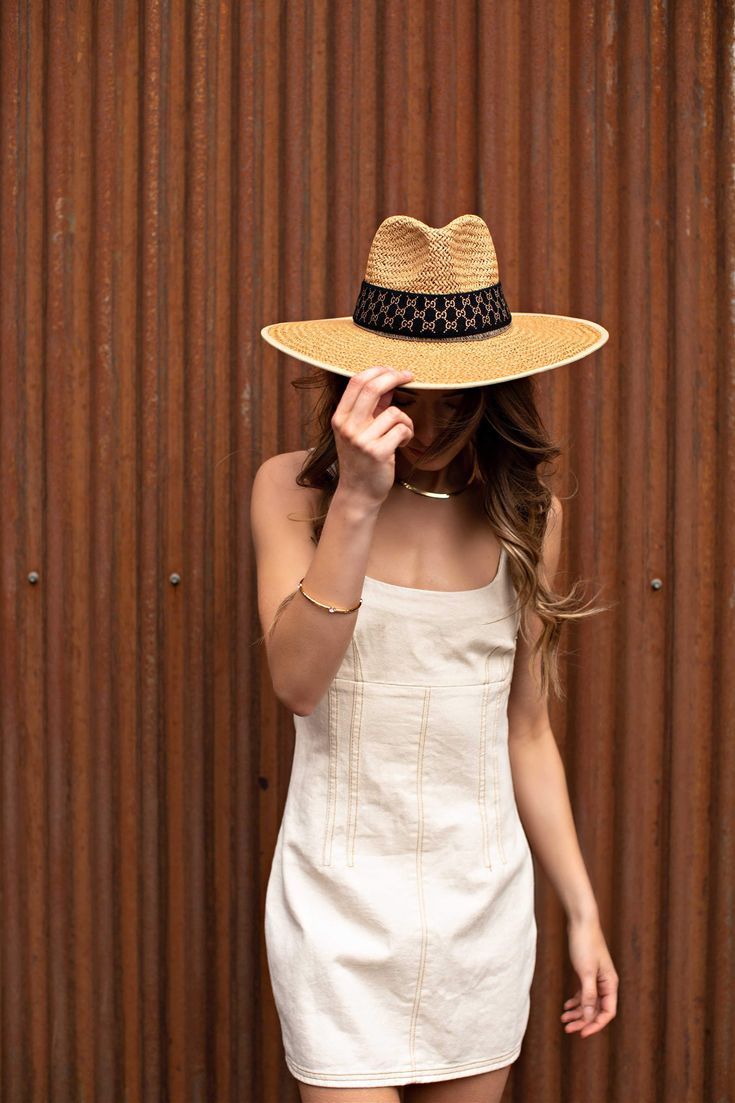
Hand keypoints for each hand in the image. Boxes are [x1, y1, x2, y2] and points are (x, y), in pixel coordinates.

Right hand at [330, 366, 415, 506]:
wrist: (358, 493)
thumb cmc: (361, 459)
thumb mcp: (360, 430)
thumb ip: (373, 406)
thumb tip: (389, 380)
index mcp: (340, 417)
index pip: (357, 381)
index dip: (379, 371)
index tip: (395, 370)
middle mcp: (347, 426)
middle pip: (373, 388)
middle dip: (395, 377)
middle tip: (410, 376)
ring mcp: (361, 440)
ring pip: (394, 412)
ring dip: (405, 421)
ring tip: (401, 434)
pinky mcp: (377, 452)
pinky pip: (402, 429)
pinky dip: (407, 434)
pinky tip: (401, 444)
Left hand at [561, 917, 618, 1037]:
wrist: (581, 922)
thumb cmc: (585, 944)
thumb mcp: (586, 972)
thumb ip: (588, 995)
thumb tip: (588, 1016)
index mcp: (610, 984)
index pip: (607, 1012)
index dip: (595, 1024)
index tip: (582, 1033)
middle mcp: (606, 983)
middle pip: (597, 1010)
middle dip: (583, 1020)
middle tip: (568, 1029)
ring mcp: (597, 978)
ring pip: (589, 1002)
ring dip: (577, 1012)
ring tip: (563, 1019)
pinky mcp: (588, 972)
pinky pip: (584, 993)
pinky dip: (576, 1001)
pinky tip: (566, 1006)